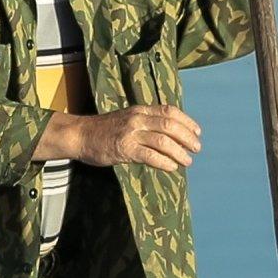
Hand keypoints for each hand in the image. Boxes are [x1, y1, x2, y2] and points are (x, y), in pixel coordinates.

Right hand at [36, 104, 203, 171]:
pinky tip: (171, 167)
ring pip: (163, 141)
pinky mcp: (124, 148)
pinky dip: (164, 162)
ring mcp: (130, 133)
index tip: (197, 132)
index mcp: (140, 110)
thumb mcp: (127, 119)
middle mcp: (137, 118)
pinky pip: (150, 155)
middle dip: (187, 137)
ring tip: (187, 161)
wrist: (80, 135)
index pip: (170, 111)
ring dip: (179, 152)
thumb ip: (147, 123)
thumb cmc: (105, 130)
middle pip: (170, 125)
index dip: (187, 121)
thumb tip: (170, 134)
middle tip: (196, 149)